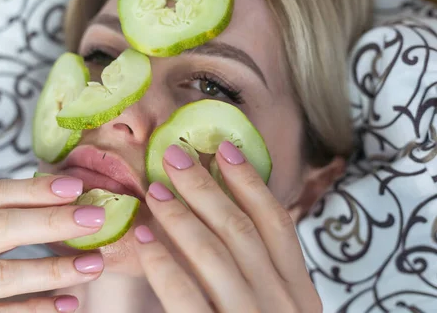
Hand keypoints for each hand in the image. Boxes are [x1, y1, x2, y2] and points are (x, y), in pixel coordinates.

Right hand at [0, 175, 105, 312]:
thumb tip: (50, 204)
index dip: (37, 189)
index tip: (77, 186)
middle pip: (0, 227)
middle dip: (53, 221)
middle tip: (96, 219)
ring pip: (1, 275)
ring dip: (54, 270)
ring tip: (93, 265)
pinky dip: (34, 310)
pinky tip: (66, 305)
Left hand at [133, 141, 321, 312]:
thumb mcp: (277, 310)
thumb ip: (258, 273)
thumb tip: (223, 219)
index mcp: (300, 293)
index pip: (277, 224)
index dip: (250, 182)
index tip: (225, 148)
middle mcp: (284, 304)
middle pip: (241, 230)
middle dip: (207, 187)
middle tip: (176, 158)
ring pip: (216, 254)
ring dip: (182, 215)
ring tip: (155, 189)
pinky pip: (186, 297)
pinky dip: (163, 264)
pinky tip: (144, 239)